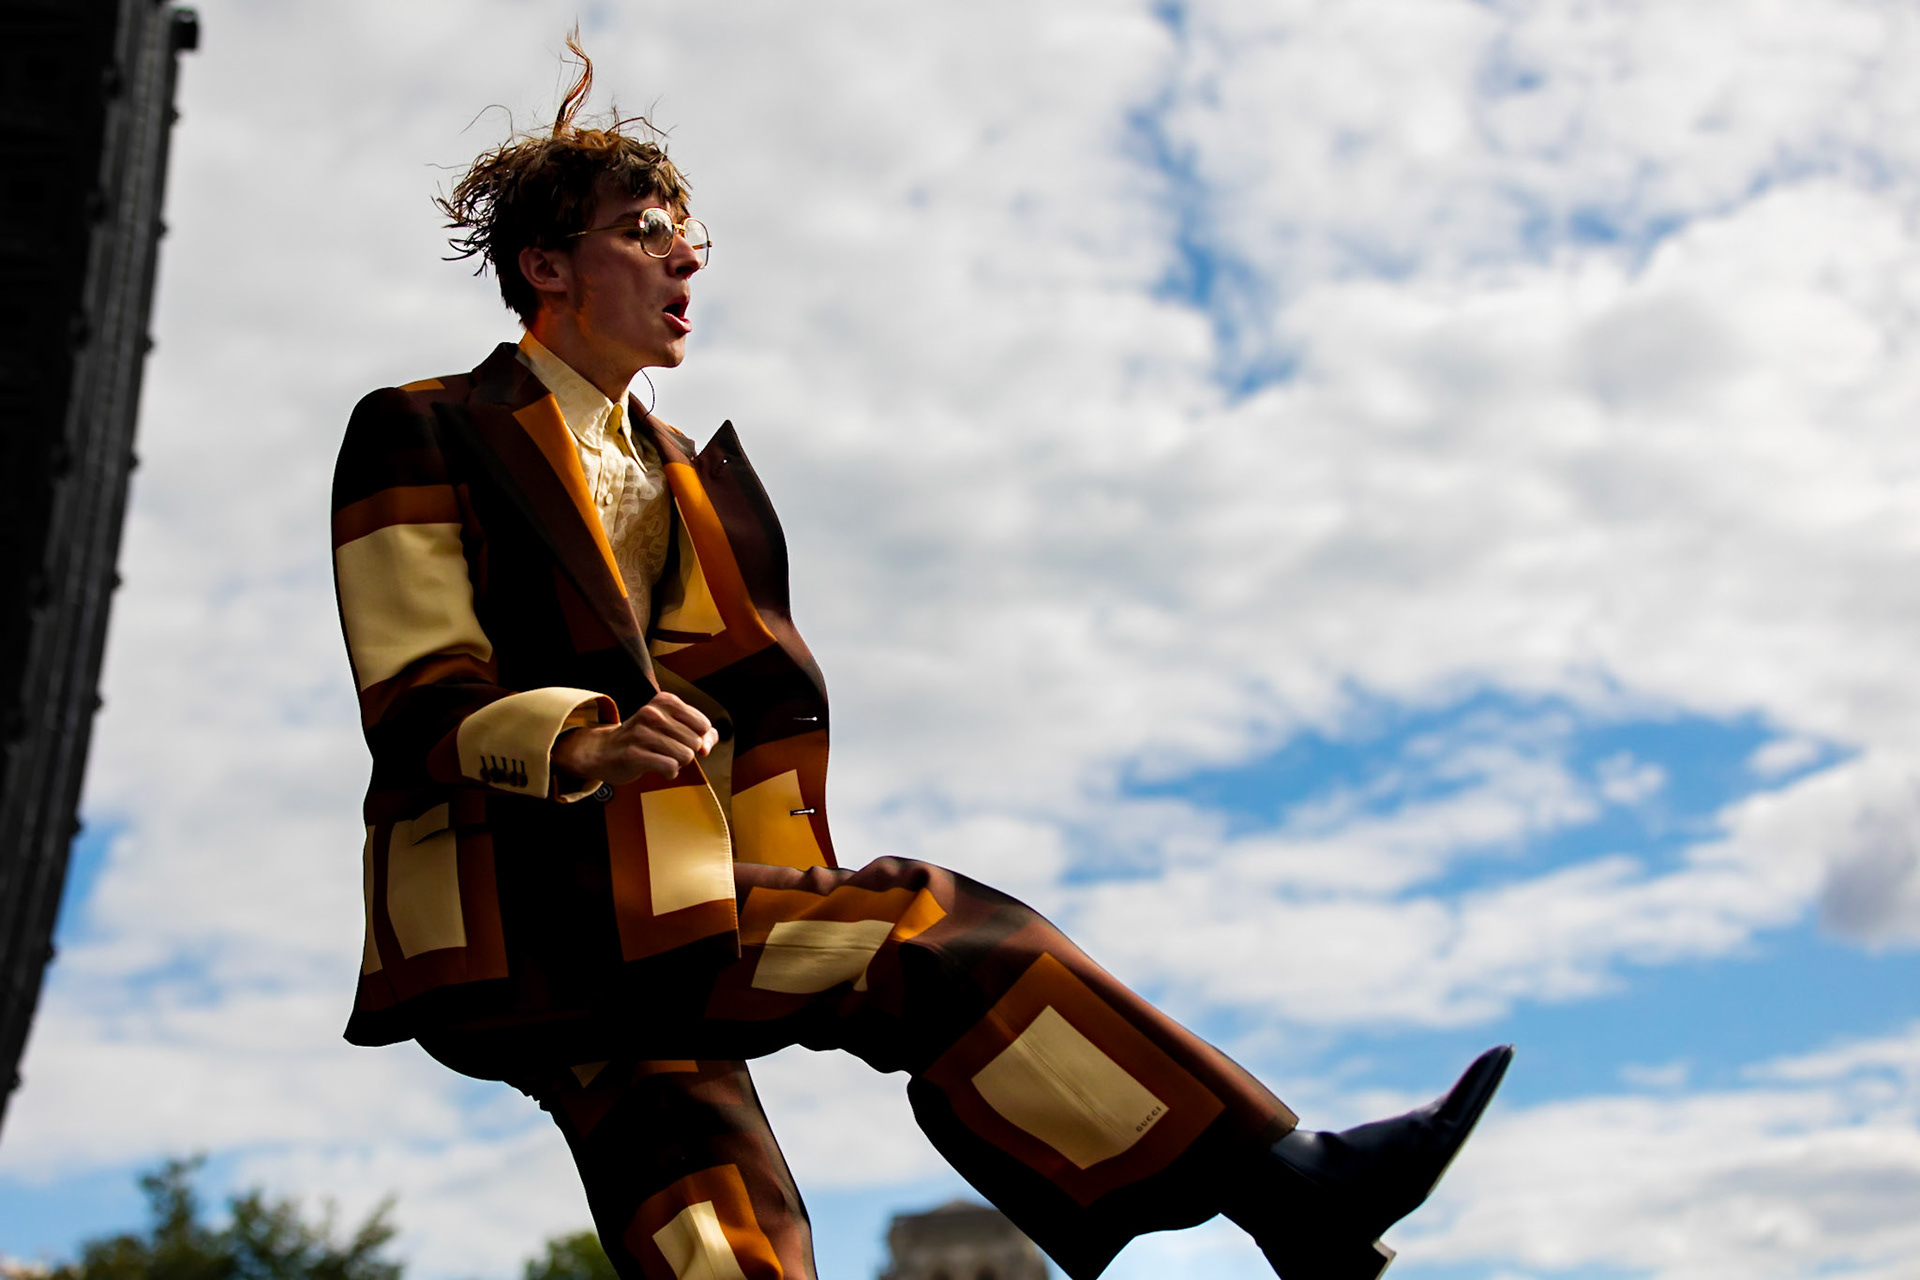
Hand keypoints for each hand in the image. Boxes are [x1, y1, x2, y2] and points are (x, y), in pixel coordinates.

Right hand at [551, 692, 717, 786]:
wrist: (605, 751)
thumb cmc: (646, 739)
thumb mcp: (674, 727)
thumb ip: (702, 734)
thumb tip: (707, 747)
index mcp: (665, 701)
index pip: (703, 725)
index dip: (698, 738)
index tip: (681, 740)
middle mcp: (652, 713)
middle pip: (695, 742)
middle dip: (687, 752)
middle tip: (667, 750)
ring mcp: (641, 733)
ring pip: (685, 756)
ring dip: (678, 763)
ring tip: (662, 758)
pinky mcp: (633, 754)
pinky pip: (670, 768)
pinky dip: (669, 772)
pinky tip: (657, 767)